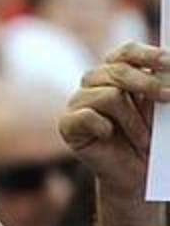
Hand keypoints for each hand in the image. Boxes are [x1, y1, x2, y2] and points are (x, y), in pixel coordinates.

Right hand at [60, 43, 169, 198]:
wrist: (134, 172)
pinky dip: (104, 127)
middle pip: (118, 71)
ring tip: (143, 138)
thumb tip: (169, 72)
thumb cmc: (149, 137)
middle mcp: (93, 83)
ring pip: (109, 95)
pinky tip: (109, 136)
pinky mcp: (67, 124)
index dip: (147, 54)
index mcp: (115, 72)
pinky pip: (87, 116)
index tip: (169, 63)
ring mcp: (77, 102)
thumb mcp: (158, 107)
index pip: (126, 52)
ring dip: (133, 120)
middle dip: (148, 85)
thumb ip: (159, 86)